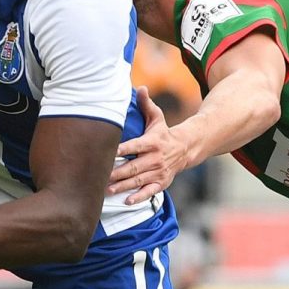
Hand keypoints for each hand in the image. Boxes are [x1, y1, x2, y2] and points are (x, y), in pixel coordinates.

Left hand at [107, 90, 187, 205]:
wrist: (186, 148)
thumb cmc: (164, 133)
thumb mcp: (157, 118)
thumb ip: (146, 104)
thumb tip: (140, 87)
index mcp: (152, 142)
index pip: (135, 146)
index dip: (122, 150)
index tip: (109, 153)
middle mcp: (155, 158)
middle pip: (134, 167)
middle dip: (118, 173)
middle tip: (102, 177)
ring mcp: (159, 172)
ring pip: (138, 180)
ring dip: (123, 186)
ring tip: (108, 190)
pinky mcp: (162, 182)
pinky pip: (150, 191)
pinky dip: (139, 197)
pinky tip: (127, 201)